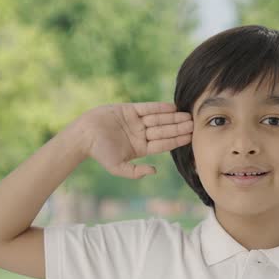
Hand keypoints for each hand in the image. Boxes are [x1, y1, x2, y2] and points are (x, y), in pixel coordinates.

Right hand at [74, 101, 192, 179]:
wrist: (84, 135)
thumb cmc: (100, 153)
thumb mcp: (118, 167)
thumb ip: (136, 172)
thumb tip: (154, 170)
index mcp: (141, 148)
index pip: (163, 144)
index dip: (177, 140)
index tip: (190, 137)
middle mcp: (141, 135)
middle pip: (164, 130)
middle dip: (179, 127)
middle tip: (194, 123)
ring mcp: (136, 122)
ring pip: (158, 119)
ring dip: (173, 117)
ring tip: (187, 115)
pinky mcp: (129, 110)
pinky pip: (148, 108)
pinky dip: (159, 107)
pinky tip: (172, 107)